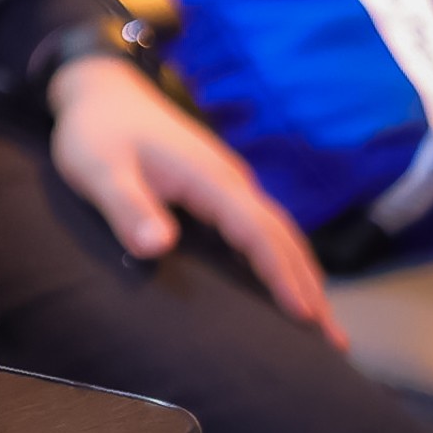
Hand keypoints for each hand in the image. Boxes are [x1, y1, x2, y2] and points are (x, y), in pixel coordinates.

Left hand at [48, 56, 340, 342]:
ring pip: (277, 232)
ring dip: (302, 275)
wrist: (100, 89)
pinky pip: (260, 227)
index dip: (282, 274)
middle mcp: (231, 180)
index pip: (258, 232)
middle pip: (283, 237)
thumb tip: (159, 246)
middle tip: (335, 342)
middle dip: (311, 287)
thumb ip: (127, 206)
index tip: (305, 316)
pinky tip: (283, 284)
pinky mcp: (218, 188)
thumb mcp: (99, 169)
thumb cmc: (96, 130)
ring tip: (322, 325)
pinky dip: (280, 258)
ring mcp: (229, 183)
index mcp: (210, 178)